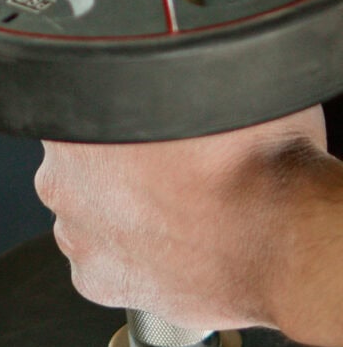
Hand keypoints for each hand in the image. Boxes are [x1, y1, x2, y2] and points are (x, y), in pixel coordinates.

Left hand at [34, 106, 340, 342]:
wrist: (284, 241)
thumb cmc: (258, 163)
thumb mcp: (221, 83)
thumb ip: (177, 77)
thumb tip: (181, 66)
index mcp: (77, 125)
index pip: (79, 115)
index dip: (118, 123)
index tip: (147, 134)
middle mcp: (61, 182)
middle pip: (81, 169)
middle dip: (116, 171)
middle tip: (167, 174)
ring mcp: (77, 235)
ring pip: (91, 216)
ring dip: (120, 215)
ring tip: (175, 213)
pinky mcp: (96, 280)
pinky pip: (105, 263)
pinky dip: (130, 259)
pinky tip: (168, 248)